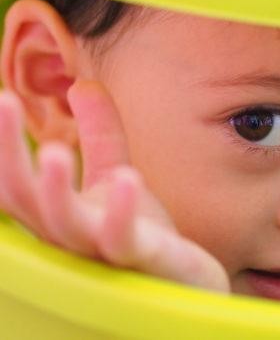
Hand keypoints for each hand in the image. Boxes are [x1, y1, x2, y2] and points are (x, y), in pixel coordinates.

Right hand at [0, 80, 229, 292]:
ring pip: (63, 223)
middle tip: (2, 101)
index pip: (12, 182)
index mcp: (52, 215)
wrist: (179, 277)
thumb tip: (83, 83)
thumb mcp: (112, 173)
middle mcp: (65, 236)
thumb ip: (99, 134)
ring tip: (53, 149)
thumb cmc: (137, 231)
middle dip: (8, 152)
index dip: (0, 145)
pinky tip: (126, 178)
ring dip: (53, 187)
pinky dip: (121, 211)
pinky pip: (122, 239)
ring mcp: (99, 251)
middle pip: (24, 198)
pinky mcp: (139, 258)